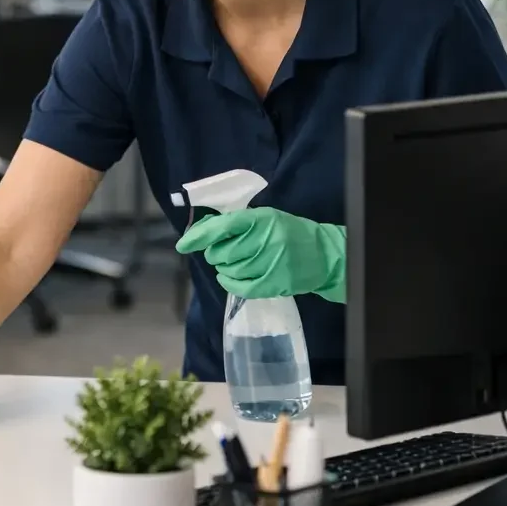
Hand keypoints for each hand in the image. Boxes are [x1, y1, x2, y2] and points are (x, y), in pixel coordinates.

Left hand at [175, 207, 346, 303]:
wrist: (323, 254)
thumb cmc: (288, 232)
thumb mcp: (264, 218)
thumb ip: (235, 223)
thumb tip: (200, 231)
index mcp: (261, 219)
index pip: (223, 226)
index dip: (200, 236)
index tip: (182, 245)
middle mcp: (266, 240)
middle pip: (222, 252)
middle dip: (215, 254)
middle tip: (223, 252)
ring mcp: (271, 263)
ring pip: (229, 270)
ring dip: (224, 268)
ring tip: (234, 263)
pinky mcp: (275, 282)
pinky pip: (240, 287)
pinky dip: (229, 283)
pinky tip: (229, 278)